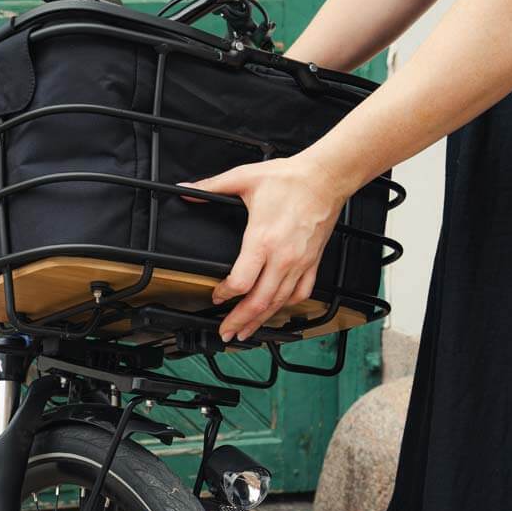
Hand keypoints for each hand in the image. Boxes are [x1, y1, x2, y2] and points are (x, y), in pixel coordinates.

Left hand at [180, 155, 348, 341]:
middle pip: (259, 302)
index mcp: (262, 240)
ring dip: (261, 321)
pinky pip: (301, 293)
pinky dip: (287, 306)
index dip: (224, 295)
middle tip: (225, 333)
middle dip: (239, 321)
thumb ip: (211, 186)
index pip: (240, 282)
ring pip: (279, 303)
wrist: (326, 177)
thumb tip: (185, 189)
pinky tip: (277, 311)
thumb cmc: (289, 179)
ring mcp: (300, 263)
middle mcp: (282, 258)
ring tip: (246, 332)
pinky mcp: (313, 263)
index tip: (215, 296)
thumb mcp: (244, 178)